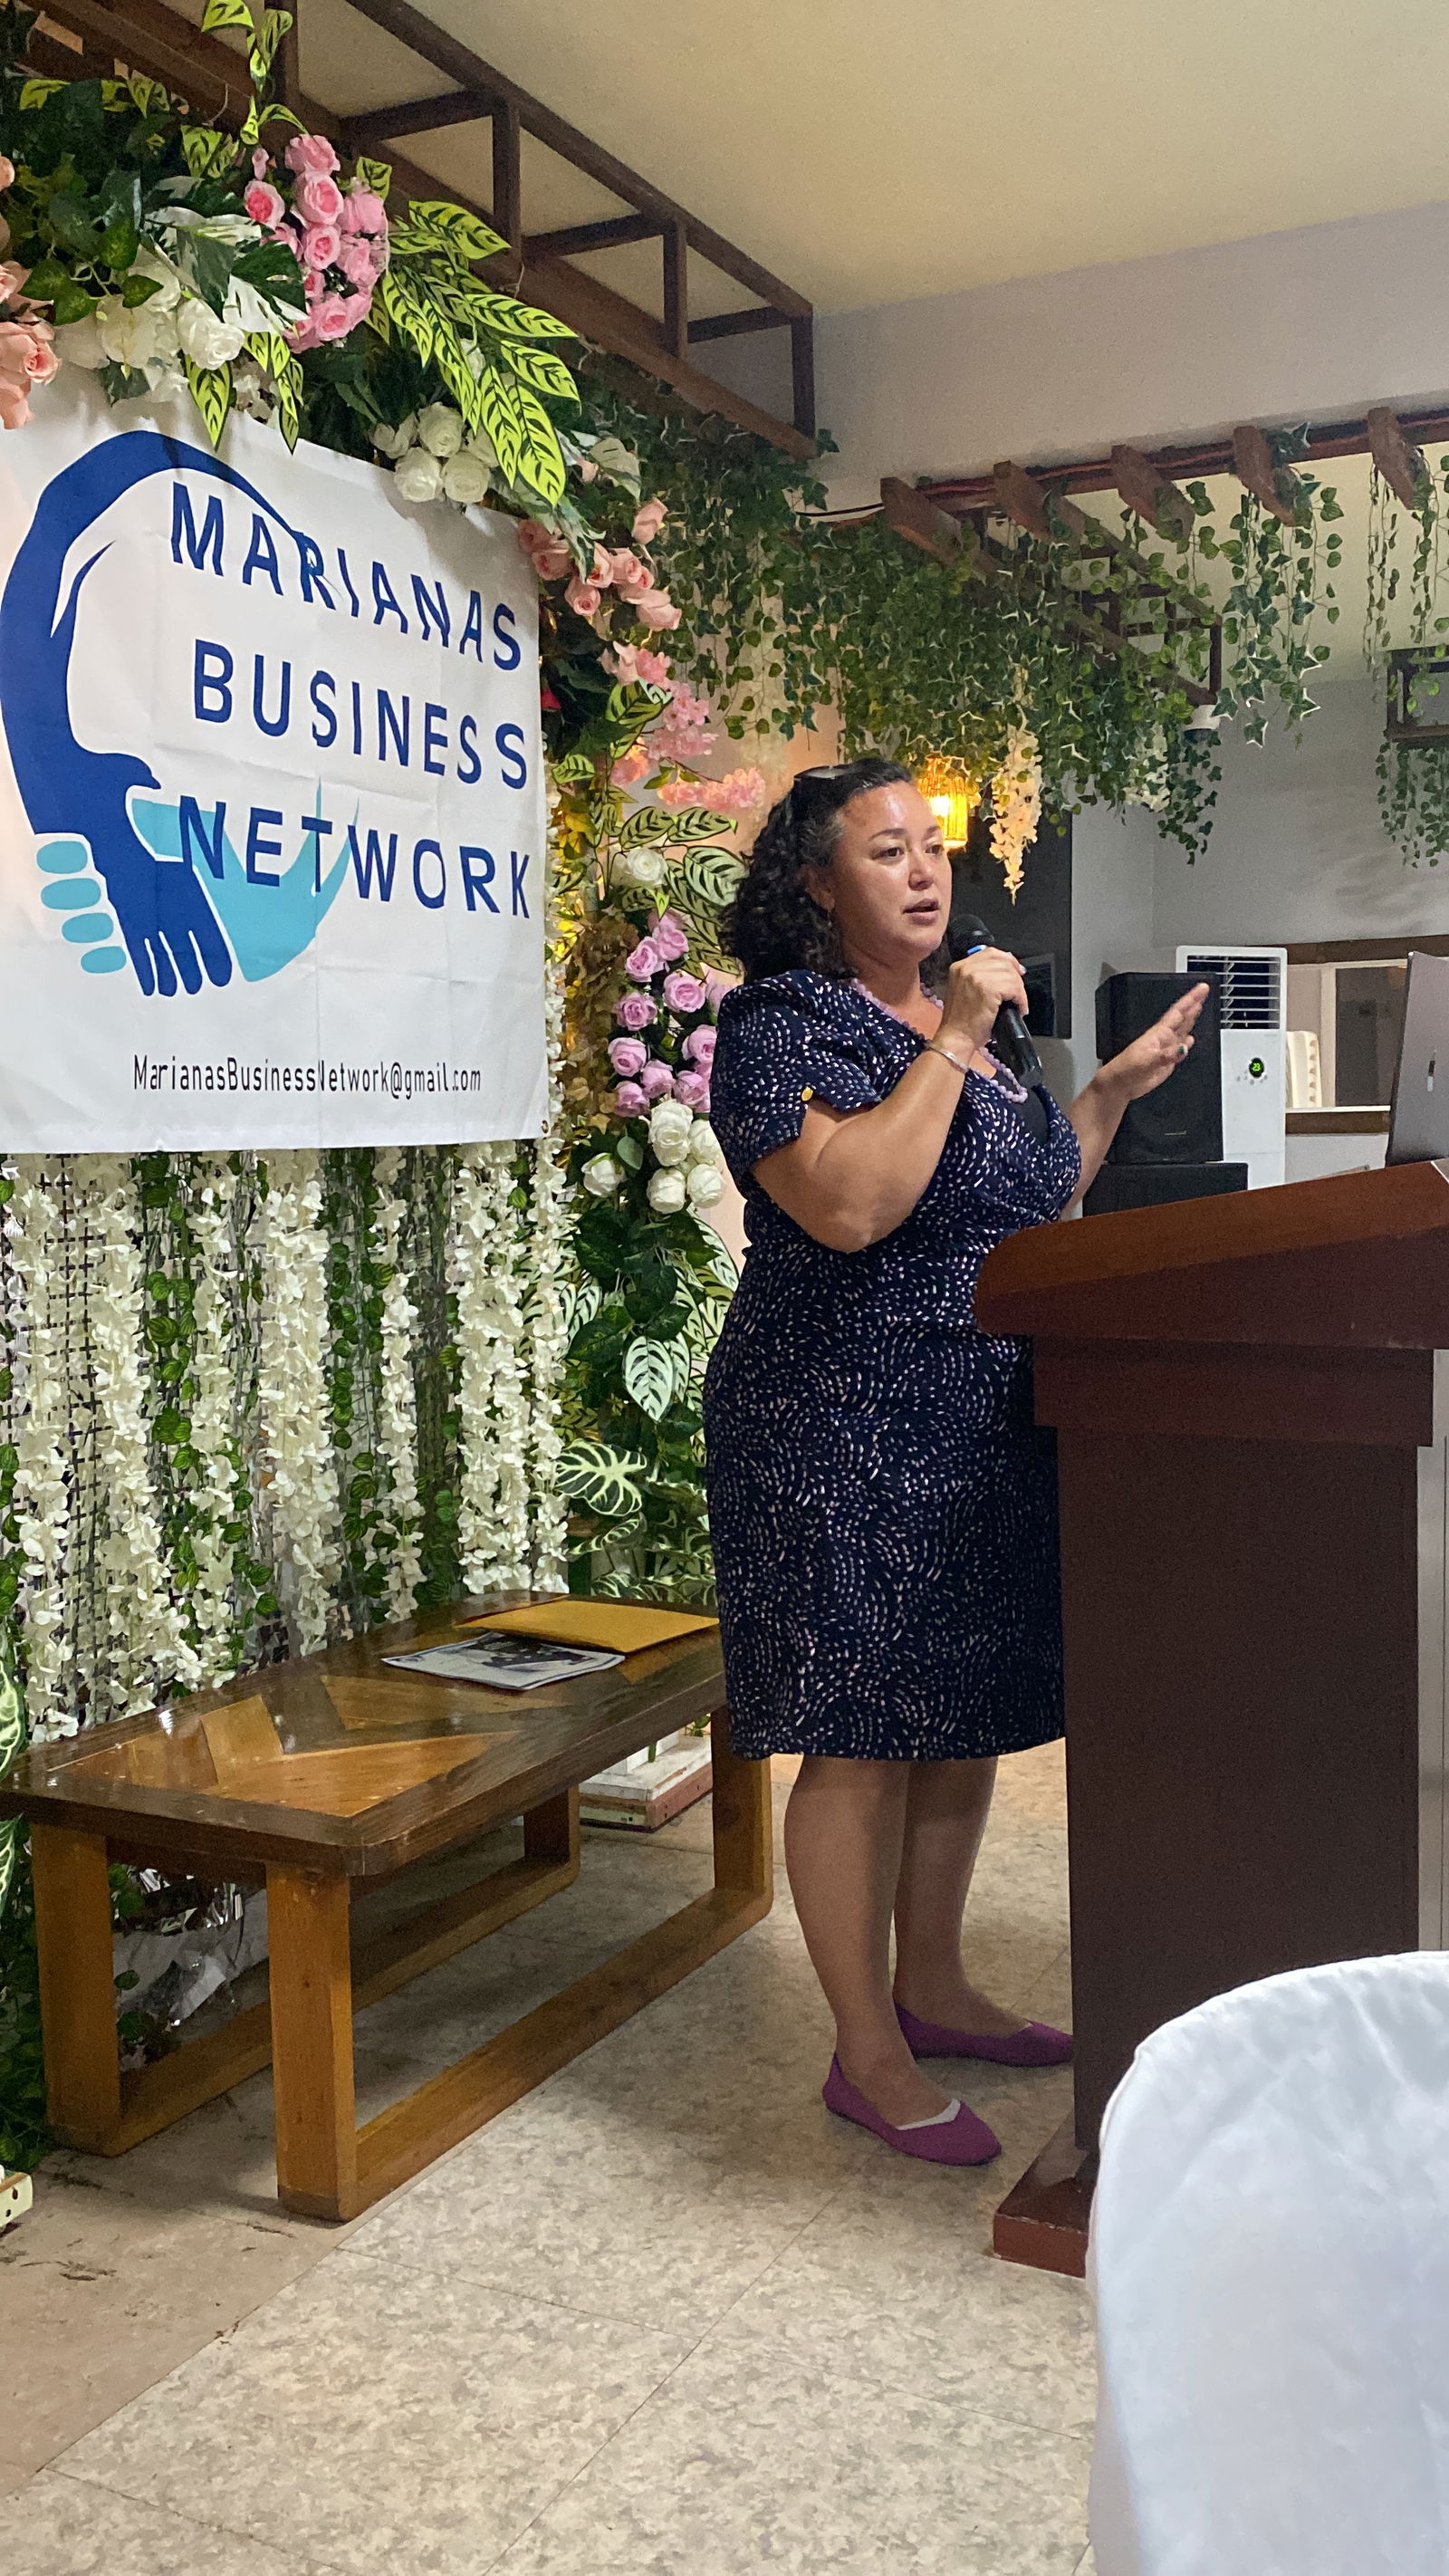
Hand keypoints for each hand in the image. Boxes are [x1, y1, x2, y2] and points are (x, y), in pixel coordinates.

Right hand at [939, 947, 1028, 1056]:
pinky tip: (1019, 1008)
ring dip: (1019, 990)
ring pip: (1011, 974)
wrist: (955, 1037)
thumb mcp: (965, 991)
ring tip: (1018, 1004)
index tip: (1016, 971)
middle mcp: (966, 968)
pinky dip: (1021, 999)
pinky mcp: (987, 988)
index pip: (990, 953)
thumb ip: (980, 977)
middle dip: (1015, 976)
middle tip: (1019, 992)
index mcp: (960, 966)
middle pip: (1003, 961)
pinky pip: (1014, 987)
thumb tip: (1005, 972)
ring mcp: (976, 976)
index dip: (1007, 961)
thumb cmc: (961, 1021)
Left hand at [1103, 983, 1210, 1101]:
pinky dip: (1186, 1044)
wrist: (1120, 1085)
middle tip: (1203, 991)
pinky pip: (1180, 1049)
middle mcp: (1163, 1039)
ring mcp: (1165, 1049)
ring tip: (1199, 1008)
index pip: (1178, 1012)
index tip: (1201, 988)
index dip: (1190, 999)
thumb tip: (1184, 1048)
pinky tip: (1190, 1041)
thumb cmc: (1126, 1069)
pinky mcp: (1166, 1061)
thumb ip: (1167, 1055)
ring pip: (1182, 1030)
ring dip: (1191, 1019)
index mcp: (1158, 1034)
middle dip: (1193, 1004)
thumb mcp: (1147, 1061)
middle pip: (1182, 1017)